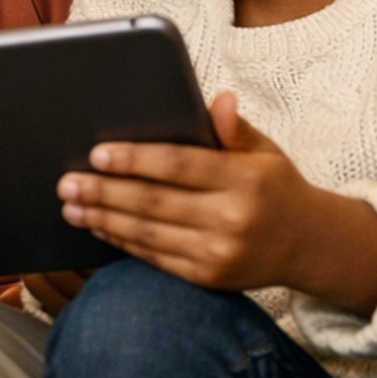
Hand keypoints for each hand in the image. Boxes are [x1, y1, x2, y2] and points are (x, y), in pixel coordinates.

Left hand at [57, 92, 376, 315]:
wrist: (309, 244)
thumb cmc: (275, 185)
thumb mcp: (264, 150)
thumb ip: (234, 128)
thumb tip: (218, 99)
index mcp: (246, 178)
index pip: (179, 165)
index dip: (135, 159)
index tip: (97, 153)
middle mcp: (234, 218)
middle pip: (155, 202)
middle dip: (104, 192)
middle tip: (67, 182)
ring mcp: (220, 253)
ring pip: (149, 234)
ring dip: (103, 220)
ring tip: (72, 206)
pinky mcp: (210, 278)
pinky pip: (156, 258)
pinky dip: (123, 242)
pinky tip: (99, 228)